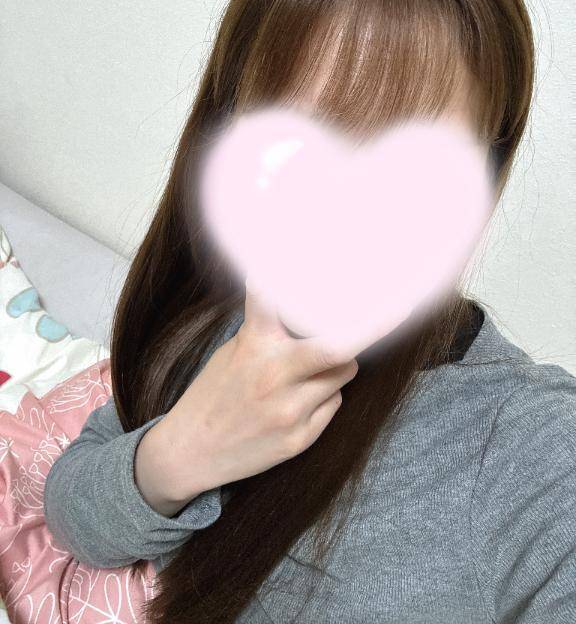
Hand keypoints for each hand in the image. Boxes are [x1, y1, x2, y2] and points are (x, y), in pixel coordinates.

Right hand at [156, 278, 358, 500]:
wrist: (190, 452)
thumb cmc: (214, 393)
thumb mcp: (234, 350)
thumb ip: (270, 330)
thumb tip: (309, 306)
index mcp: (255, 345)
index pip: (275, 298)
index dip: (292, 278)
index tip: (335, 258)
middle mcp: (275, 375)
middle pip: (338, 347)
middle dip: (370, 328)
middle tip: (388, 313)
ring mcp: (289, 410)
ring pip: (343, 373)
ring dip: (338, 364)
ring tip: (316, 366)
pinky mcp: (299, 439)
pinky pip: (334, 404)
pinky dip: (326, 396)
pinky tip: (302, 400)